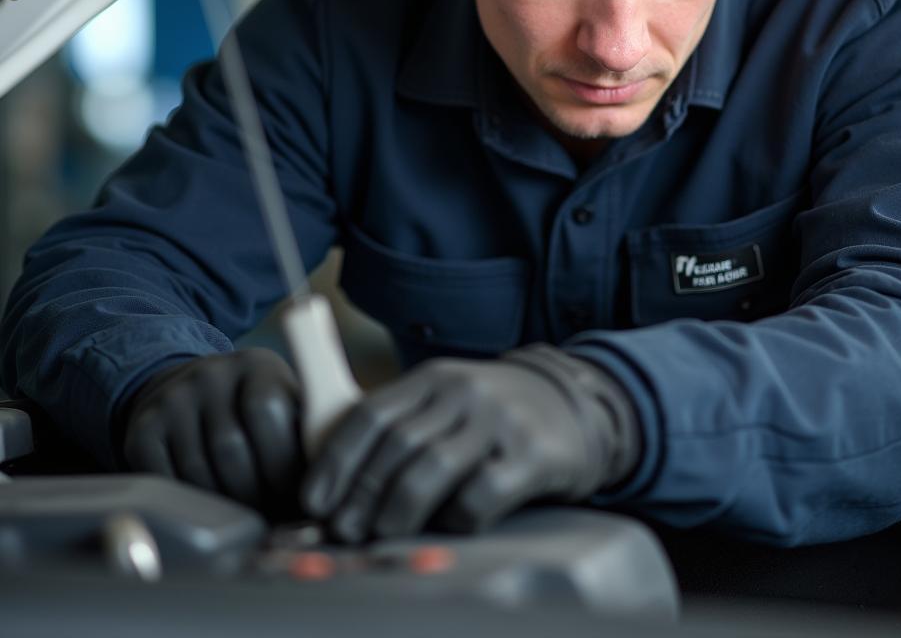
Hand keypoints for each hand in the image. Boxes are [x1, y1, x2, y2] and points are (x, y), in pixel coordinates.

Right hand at [121, 348, 303, 510]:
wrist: (187, 388)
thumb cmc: (252, 408)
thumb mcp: (285, 402)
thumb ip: (305, 433)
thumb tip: (327, 485)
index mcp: (256, 365)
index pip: (268, 409)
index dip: (283, 461)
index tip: (297, 495)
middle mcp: (210, 375)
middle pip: (231, 446)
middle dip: (257, 493)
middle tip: (271, 517)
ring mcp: (171, 400)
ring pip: (198, 471)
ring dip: (226, 506)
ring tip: (247, 519)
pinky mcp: (142, 429)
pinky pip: (166, 481)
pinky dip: (190, 505)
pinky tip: (210, 512)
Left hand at [300, 344, 638, 542]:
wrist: (572, 403)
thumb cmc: (493, 413)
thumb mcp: (447, 400)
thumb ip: (403, 425)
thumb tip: (339, 482)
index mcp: (433, 378)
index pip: (371, 414)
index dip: (337, 460)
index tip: (315, 499)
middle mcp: (464, 392)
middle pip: (396, 445)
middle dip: (361, 494)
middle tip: (344, 530)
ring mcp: (499, 421)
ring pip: (432, 470)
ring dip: (396, 511)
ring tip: (381, 535)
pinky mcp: (532, 454)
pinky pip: (482, 494)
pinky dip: (456, 518)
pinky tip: (450, 527)